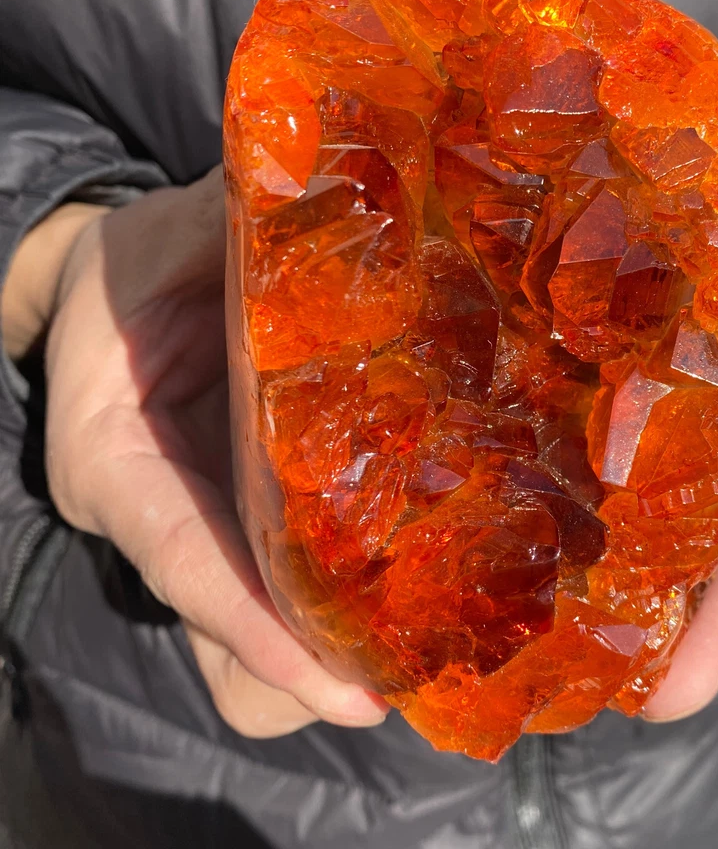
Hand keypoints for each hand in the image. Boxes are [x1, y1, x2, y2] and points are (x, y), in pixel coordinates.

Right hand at [38, 168, 387, 736]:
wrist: (131, 283)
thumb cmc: (139, 262)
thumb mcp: (169, 234)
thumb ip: (233, 229)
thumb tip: (340, 203)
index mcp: (116, 459)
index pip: (185, 563)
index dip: (258, 629)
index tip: (344, 686)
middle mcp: (163, 515)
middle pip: (227, 635)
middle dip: (311, 666)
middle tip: (410, 668)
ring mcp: (211, 526)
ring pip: (260, 636)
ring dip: (336, 650)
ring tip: (429, 644)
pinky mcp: (252, 519)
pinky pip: (291, 591)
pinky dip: (345, 604)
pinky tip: (422, 584)